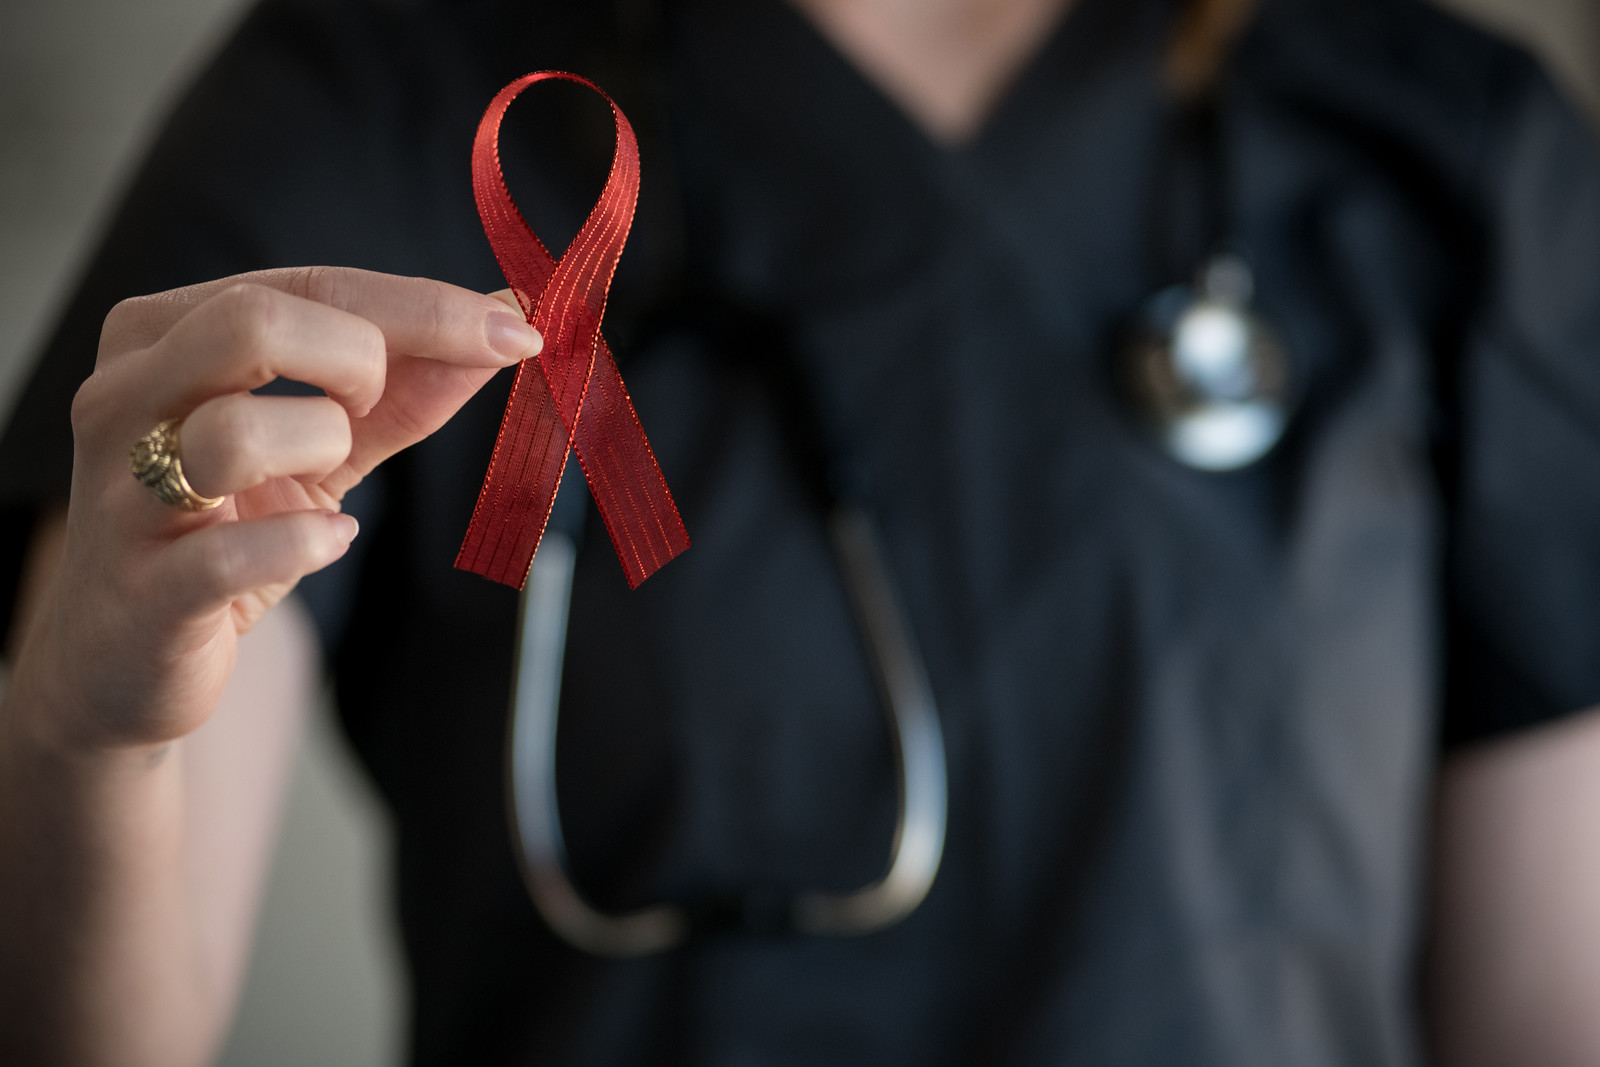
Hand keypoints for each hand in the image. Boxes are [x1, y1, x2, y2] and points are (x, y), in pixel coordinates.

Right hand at [12, 267, 539, 752]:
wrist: (129, 655)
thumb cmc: (231, 525)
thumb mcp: (325, 444)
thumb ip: (408, 387)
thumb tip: (506, 326)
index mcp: (165, 334)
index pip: (310, 286)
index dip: (425, 308)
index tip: (516, 331)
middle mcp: (126, 396)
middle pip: (253, 322)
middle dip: (357, 361)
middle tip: (371, 409)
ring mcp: (123, 492)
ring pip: (240, 432)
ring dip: (321, 450)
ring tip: (325, 482)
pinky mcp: (145, 589)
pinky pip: (235, 553)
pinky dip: (307, 543)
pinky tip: (327, 539)